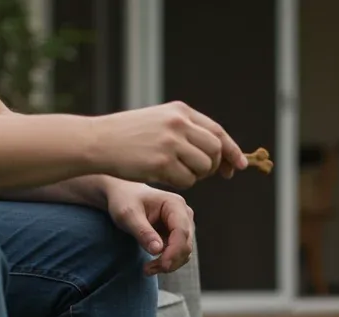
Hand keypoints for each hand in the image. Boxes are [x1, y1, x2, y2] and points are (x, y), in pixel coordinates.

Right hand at [89, 101, 246, 188]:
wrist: (97, 142)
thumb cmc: (128, 135)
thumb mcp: (159, 121)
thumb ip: (187, 130)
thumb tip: (220, 152)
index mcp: (180, 111)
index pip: (217, 132)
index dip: (232, 150)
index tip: (240, 166)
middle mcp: (178, 124)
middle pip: (215, 151)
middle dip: (215, 166)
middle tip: (204, 174)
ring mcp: (170, 143)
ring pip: (204, 167)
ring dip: (197, 176)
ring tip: (178, 172)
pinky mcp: (161, 163)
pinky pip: (187, 181)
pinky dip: (181, 183)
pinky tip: (165, 177)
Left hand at [104, 180, 194, 274]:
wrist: (122, 195)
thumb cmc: (124, 200)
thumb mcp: (128, 215)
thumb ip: (142, 231)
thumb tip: (157, 250)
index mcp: (175, 205)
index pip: (182, 232)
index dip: (174, 252)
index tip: (162, 266)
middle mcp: (184, 214)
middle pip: (186, 244)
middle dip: (170, 260)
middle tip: (148, 270)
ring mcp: (183, 225)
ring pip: (184, 252)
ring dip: (169, 264)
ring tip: (147, 269)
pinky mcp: (177, 234)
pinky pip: (178, 252)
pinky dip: (167, 261)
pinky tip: (152, 265)